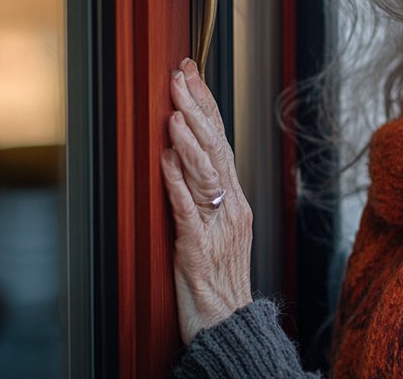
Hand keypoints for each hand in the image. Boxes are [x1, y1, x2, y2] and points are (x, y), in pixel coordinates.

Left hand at [161, 58, 252, 344]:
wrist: (229, 326)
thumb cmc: (218, 281)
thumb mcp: (215, 230)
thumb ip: (202, 194)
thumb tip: (178, 156)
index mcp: (235, 201)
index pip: (222, 142)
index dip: (207, 106)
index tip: (192, 75)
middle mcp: (232, 208)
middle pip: (217, 150)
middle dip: (197, 110)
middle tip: (180, 78)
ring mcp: (218, 228)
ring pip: (207, 175)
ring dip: (190, 141)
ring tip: (176, 113)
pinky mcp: (198, 250)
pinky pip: (188, 212)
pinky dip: (177, 184)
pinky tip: (167, 162)